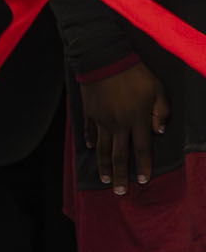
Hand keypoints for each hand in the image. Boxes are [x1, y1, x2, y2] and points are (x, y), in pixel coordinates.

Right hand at [80, 61, 169, 190]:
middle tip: (118, 192)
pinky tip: (93, 150)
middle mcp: (118, 124)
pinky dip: (92, 142)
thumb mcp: (157, 89)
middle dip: (120, 175)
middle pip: (119, 155)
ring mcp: (101, 120)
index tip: (143, 181)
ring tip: (103, 180)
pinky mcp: (89, 112)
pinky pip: (90, 131)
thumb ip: (161, 112)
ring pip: (103, 148)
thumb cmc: (135, 73)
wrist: (104, 59)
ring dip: (104, 166)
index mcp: (137, 119)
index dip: (143, 166)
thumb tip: (159, 131)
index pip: (142, 149)